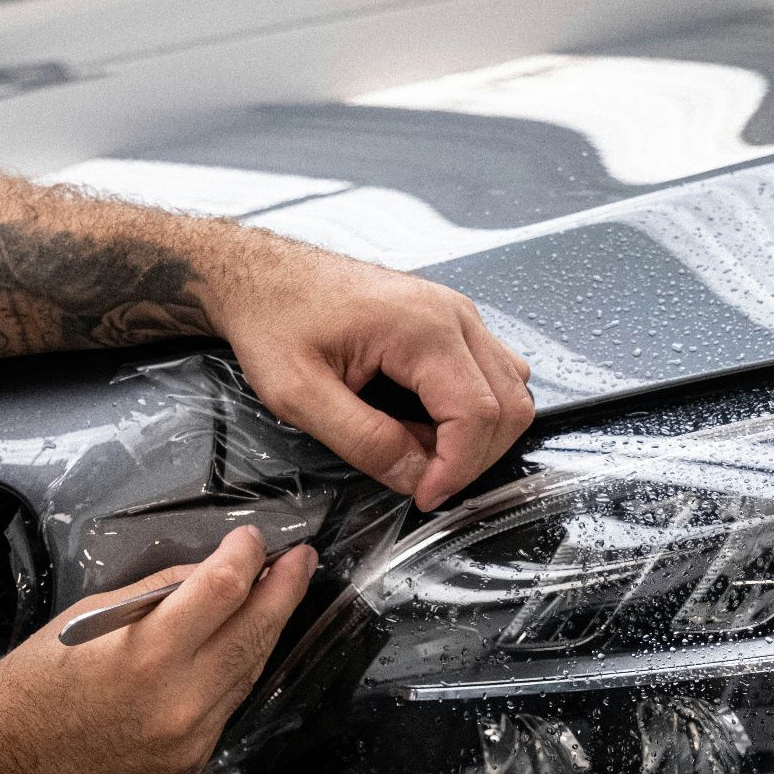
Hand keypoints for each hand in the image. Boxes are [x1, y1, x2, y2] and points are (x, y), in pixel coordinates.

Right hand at [0, 526, 316, 773]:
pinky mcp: (192, 763)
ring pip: (250, 672)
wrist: (1, 770)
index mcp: (147, 656)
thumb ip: (154, 596)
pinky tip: (241, 645)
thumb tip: (206, 574)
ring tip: (280, 595)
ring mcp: (192, 740)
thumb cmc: (29, 686)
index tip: (252, 538)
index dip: (245, 556)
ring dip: (267, 630)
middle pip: (254, 632)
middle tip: (302, 560)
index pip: (223, 590)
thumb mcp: (85, 619)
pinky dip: (238, 670)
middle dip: (283, 590)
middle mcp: (181, 702)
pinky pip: (229, 705)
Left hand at [209, 246, 534, 509]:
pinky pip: (490, 373)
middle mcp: (452, 314)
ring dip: (478, 436)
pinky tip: (425, 424)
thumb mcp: (299, 394)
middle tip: (423, 483)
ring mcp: (456, 314)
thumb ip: (362, 440)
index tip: (424, 496)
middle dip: (472, 458)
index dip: (458, 468)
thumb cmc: (274, 321)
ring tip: (421, 453)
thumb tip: (414, 476)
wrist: (264, 277)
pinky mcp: (448, 321)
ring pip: (510, 389)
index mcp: (422, 328)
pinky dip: (472, 411)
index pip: (479, 414)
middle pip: (509, 405)